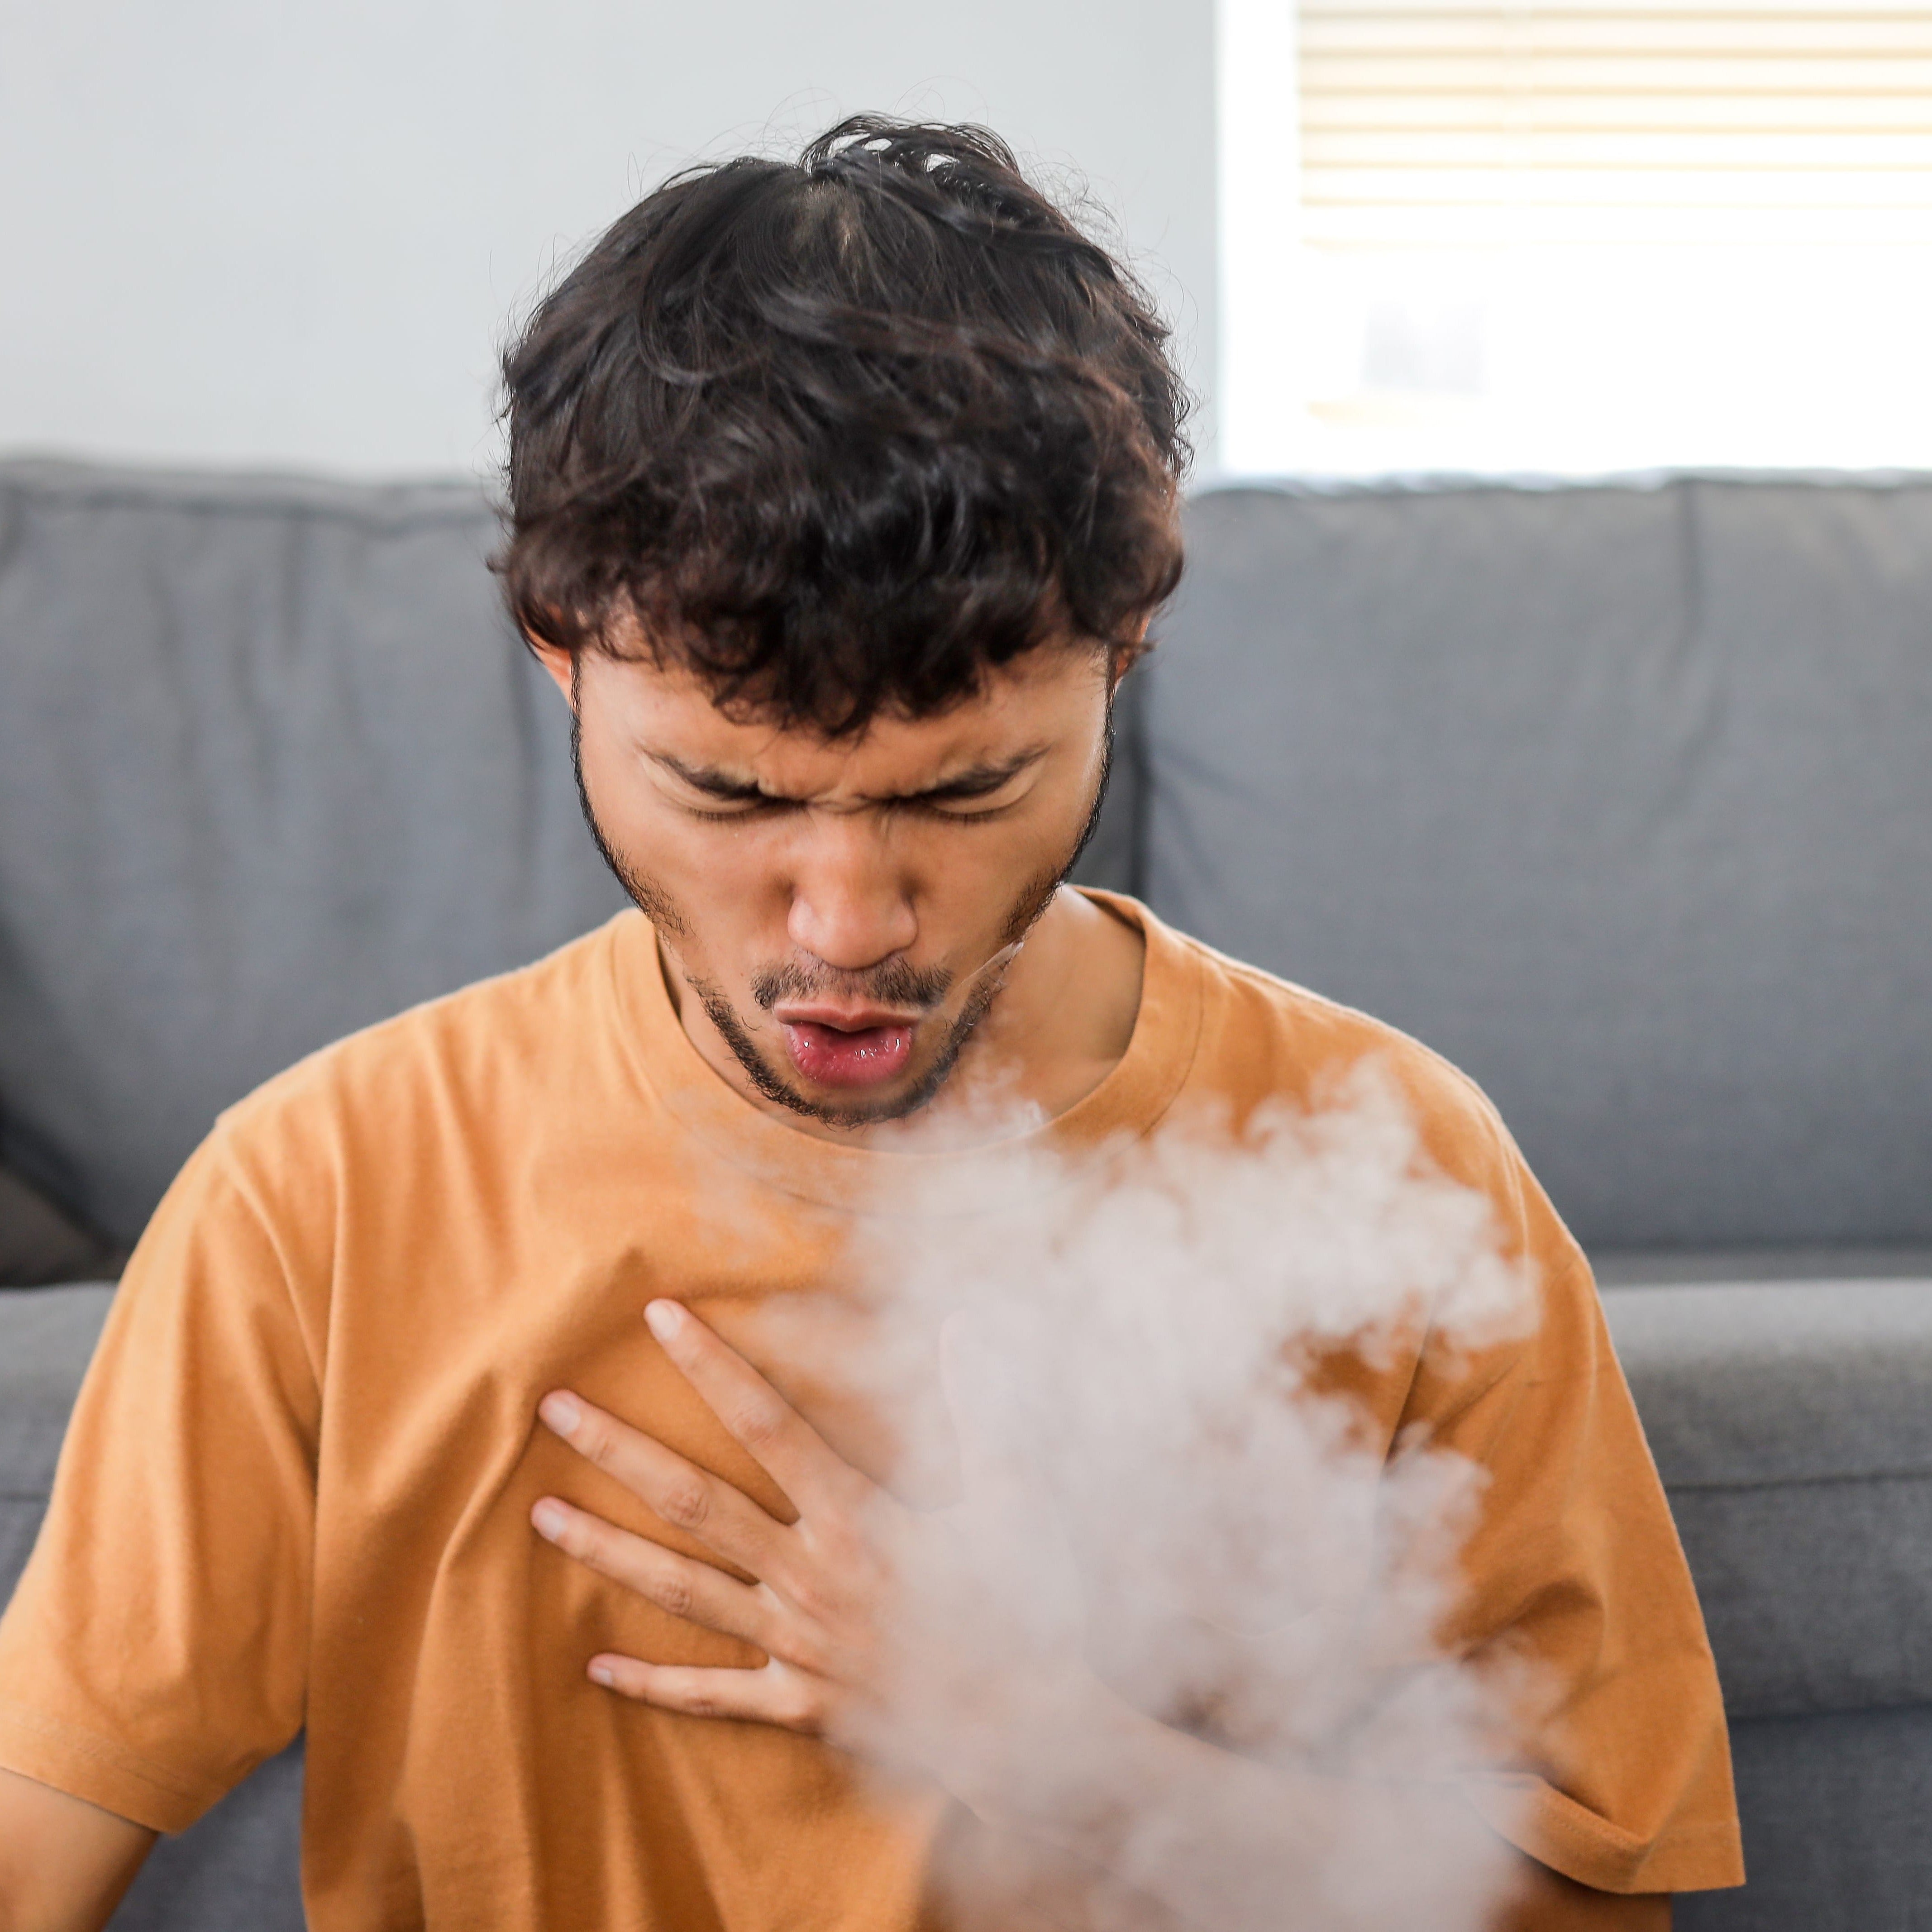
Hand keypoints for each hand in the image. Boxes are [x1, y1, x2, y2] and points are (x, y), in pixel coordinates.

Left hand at [529, 1298, 1095, 1808]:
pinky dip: (655, 1682)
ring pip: (682, 1591)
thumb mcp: (1014, 1497)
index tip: (660, 1316)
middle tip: (551, 1410)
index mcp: (857, 1519)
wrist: (1033, 1731)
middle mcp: (809, 1576)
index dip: (712, 1365)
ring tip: (539, 1517)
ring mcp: (796, 1644)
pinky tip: (597, 1665)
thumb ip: (981, 1407)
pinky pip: (714, 1694)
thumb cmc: (1026, 1606)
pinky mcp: (799, 1704)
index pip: (767, 1423)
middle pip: (695, 1502)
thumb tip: (965, 1323)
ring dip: (607, 1551)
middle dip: (619, 1452)